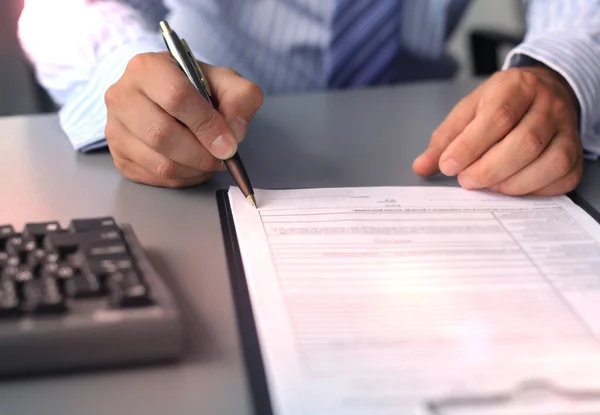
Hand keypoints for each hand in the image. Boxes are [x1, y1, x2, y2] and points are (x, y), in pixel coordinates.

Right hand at [104, 52, 262, 186]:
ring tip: (210, 161)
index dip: (207, 125)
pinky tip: (193, 166)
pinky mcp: (118, 155)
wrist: (163, 95)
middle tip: (222, 157)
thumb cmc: (193, 87)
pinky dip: (182, 179)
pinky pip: (154, 177)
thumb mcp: (224, 80)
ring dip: (194, 169)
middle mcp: (122, 95)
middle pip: (162, 135)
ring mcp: (115, 127)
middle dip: (201, 154)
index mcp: (147, 68)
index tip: (228, 144)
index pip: (176, 97)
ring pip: (159, 162)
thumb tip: (235, 132)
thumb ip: (241, 98)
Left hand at [413, 66, 582, 195]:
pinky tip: (513, 188)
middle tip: (466, 181)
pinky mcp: (576, 152)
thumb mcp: (468, 110)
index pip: (497, 117)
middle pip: (525, 142)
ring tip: (488, 186)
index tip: (448, 166)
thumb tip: (422, 166)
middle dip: (489, 169)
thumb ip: (445, 138)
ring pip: (549, 162)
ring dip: (513, 183)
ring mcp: (567, 129)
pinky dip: (536, 190)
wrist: (544, 90)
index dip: (470, 146)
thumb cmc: (502, 103)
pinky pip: (563, 177)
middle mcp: (548, 105)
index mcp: (516, 87)